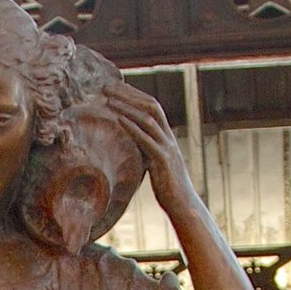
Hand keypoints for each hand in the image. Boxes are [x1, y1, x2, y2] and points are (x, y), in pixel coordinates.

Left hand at [101, 82, 193, 204]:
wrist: (183, 204)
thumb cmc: (167, 185)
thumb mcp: (154, 162)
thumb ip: (145, 149)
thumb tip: (131, 142)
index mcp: (166, 136)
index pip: (151, 107)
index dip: (133, 95)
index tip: (114, 87)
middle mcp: (168, 137)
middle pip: (150, 107)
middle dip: (128, 94)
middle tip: (107, 85)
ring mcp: (167, 148)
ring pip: (148, 120)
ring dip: (127, 107)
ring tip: (108, 99)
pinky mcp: (162, 161)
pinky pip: (147, 140)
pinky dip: (133, 128)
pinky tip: (119, 119)